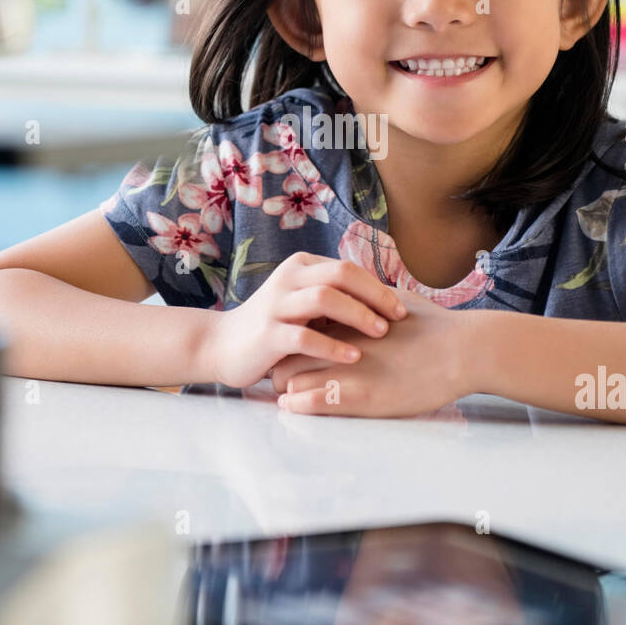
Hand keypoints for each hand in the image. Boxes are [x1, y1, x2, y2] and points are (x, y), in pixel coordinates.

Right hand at [208, 251, 406, 388]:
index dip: (378, 287)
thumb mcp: (302, 302)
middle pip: (340, 275)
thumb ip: (333, 295)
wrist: (223, 345)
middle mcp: (288, 279)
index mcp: (301, 266)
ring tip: (380, 333)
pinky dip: (333, 347)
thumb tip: (383, 301)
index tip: (402, 309)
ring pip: (324, 299)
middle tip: (397, 319)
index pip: (348, 269)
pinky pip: (305, 337)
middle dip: (374, 296)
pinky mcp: (267, 335)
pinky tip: (354, 357)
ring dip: (357, 315)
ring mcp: (276, 306)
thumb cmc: (274, 326)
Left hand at [271, 290, 474, 416]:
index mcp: (347, 318)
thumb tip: (362, 297)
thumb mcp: (396, 302)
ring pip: (290, 379)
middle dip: (280, 365)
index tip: (292, 349)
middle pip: (285, 353)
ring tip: (286, 395)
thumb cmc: (436, 326)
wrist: (461, 349)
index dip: (291, 340)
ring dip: (286, 388)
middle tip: (282, 375)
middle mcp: (340, 341)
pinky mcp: (361, 397)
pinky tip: (295, 406)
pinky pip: (313, 402)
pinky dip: (298, 405)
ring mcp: (348, 369)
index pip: (299, 327)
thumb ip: (371, 302)